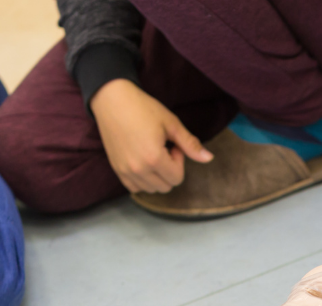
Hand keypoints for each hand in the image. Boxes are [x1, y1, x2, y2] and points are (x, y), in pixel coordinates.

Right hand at [90, 79, 212, 193]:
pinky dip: (143, 180)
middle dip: (170, 170)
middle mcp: (138, 169)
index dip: (179, 161)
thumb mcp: (171, 123)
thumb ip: (190, 144)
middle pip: (166, 186)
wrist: (112, 99)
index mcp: (154, 158)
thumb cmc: (143, 108)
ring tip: (152, 153)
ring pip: (151, 189)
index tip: (173, 144)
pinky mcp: (116, 169)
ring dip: (157, 176)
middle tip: (164, 148)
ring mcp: (125, 171)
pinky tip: (143, 161)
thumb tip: (209, 158)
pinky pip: (135, 188)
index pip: (177, 178)